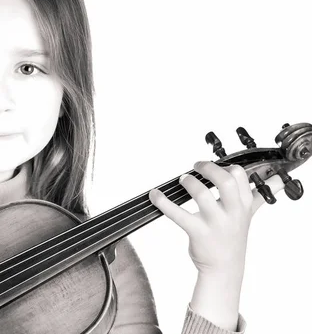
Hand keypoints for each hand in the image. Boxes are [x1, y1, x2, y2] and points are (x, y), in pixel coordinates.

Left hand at [148, 161, 284, 277]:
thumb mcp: (248, 215)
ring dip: (189, 183)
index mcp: (244, 205)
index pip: (240, 176)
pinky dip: (163, 202)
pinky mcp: (198, 233)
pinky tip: (154, 195)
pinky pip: (178, 214)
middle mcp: (232, 212)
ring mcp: (216, 223)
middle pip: (226, 181)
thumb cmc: (232, 236)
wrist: (224, 268)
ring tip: (183, 180)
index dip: (225, 166)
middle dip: (209, 168)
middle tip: (197, 166)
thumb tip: (279, 182)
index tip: (214, 166)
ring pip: (202, 195)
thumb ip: (259, 196)